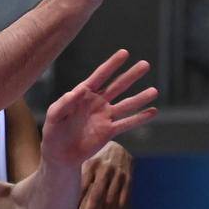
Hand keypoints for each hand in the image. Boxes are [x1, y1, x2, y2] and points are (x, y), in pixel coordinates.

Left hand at [41, 50, 156, 166]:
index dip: (112, 64)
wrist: (59, 155)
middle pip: (117, 86)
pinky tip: (153, 111)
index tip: (124, 53)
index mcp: (82, 94)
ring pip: (126, 104)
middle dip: (131, 75)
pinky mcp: (109, 132)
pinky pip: (126, 123)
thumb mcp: (54, 116)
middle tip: (145, 64)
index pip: (100, 76)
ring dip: (140, 98)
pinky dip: (140, 118)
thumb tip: (78, 91)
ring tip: (155, 90)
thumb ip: (64, 103)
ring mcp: (104, 116)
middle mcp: (96, 102)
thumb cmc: (53, 132)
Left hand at [76, 141, 132, 208]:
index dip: (75, 203)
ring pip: (110, 203)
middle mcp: (105, 169)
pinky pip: (121, 203)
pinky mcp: (128, 181)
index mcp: (90, 163)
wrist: (116, 144)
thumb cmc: (90, 157)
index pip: (82, 186)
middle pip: (97, 196)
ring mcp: (119, 175)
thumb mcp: (81, 161)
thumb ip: (72, 176)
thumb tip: (52, 198)